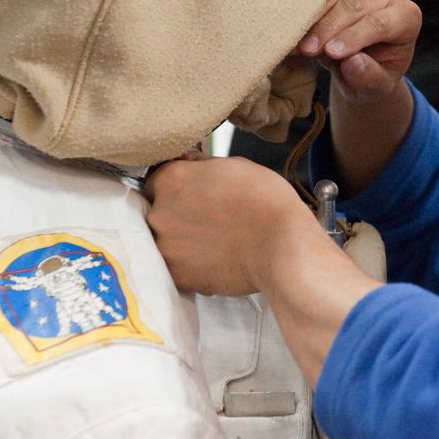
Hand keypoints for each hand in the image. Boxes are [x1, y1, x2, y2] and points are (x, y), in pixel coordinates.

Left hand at [145, 156, 320, 295]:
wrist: (282, 246)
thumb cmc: (266, 203)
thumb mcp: (235, 166)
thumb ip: (202, 166)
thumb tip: (190, 163)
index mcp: (172, 179)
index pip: (155, 181)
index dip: (174, 189)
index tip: (190, 197)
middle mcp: (160, 212)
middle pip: (156, 212)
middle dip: (176, 216)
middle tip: (206, 221)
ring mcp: (166, 246)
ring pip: (164, 242)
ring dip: (181, 241)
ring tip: (212, 242)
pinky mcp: (177, 275)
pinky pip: (175, 267)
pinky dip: (189, 264)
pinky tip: (213, 258)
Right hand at [297, 0, 420, 103]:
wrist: (359, 64)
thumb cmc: (372, 76)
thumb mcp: (376, 87)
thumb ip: (368, 77)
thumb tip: (352, 63)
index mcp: (407, 17)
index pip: (380, 23)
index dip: (354, 37)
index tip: (331, 53)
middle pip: (356, 5)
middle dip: (329, 28)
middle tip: (307, 50)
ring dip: (313, 18)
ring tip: (297, 42)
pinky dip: (306, 9)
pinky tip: (294, 28)